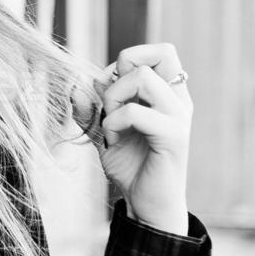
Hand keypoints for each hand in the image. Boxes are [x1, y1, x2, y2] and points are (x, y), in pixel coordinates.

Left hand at [93, 43, 191, 233]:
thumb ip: (91, 109)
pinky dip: (114, 122)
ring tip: (110, 124)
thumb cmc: (131, 166)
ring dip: (115, 97)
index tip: (110, 88)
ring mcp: (179, 117)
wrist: (146, 204)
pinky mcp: (174, 137)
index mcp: (167, 94)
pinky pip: (137, 112)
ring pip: (144, 77)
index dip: (128, 58)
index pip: (160, 51)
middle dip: (121, 71)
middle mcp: (178, 100)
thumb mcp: (103, 132)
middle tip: (111, 103)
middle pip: (160, 53)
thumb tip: (75, 85)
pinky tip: (112, 140)